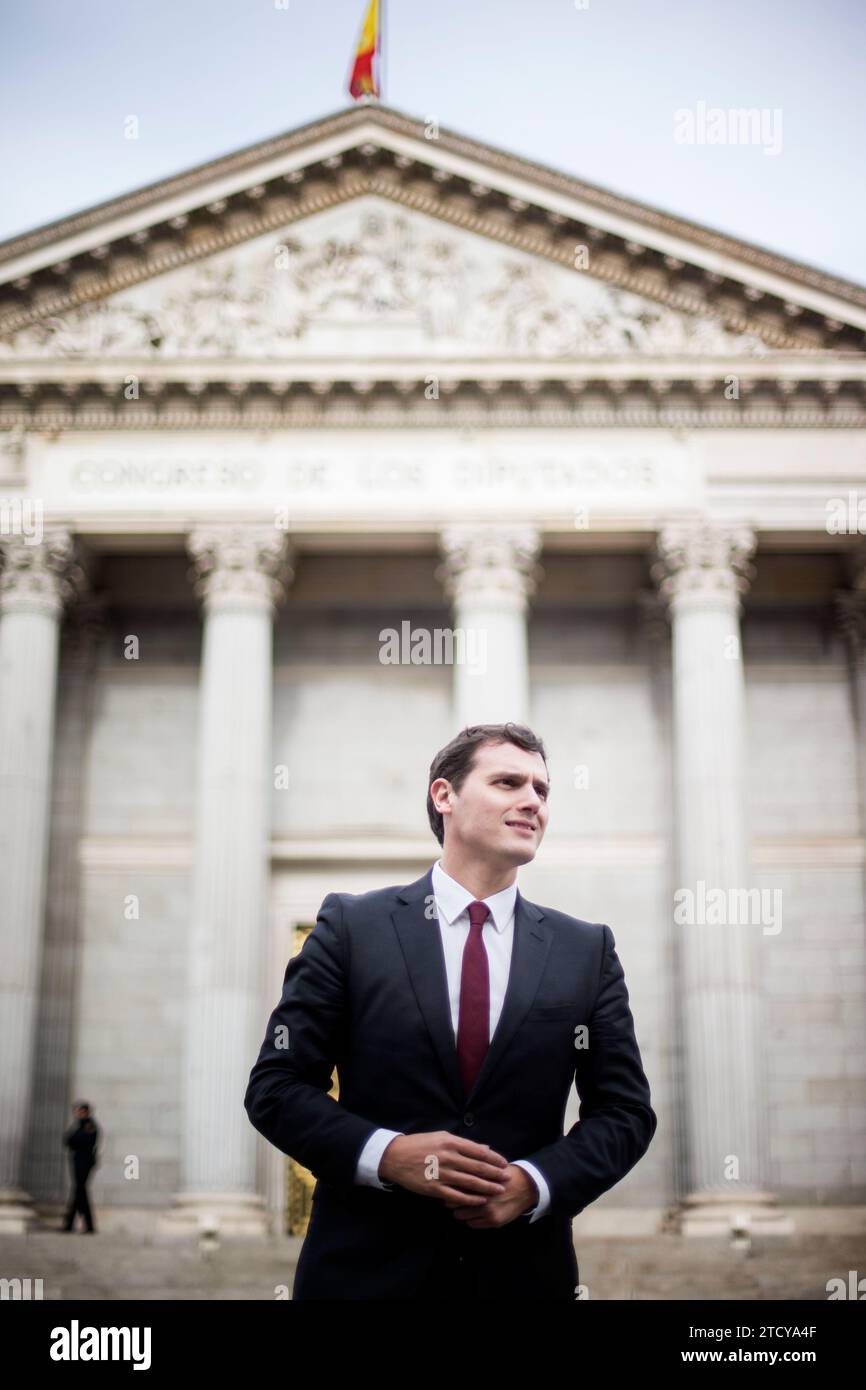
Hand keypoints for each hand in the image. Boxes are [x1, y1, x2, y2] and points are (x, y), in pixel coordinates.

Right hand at [379, 1132, 508, 1204]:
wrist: (395, 1156)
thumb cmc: (420, 1144)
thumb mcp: (441, 1136)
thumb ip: (464, 1143)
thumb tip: (485, 1148)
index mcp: (450, 1142)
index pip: (478, 1151)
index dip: (494, 1158)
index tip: (504, 1163)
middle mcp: (448, 1157)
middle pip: (478, 1167)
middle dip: (495, 1174)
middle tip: (507, 1178)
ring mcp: (441, 1174)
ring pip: (470, 1182)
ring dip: (487, 1187)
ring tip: (499, 1190)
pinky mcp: (434, 1188)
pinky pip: (457, 1196)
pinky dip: (471, 1199)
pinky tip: (481, 1200)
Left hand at [444, 1164, 537, 1228]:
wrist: (526, 1187)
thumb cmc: (504, 1174)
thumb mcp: (488, 1167)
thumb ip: (472, 1168)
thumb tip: (454, 1170)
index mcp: (479, 1181)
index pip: (454, 1188)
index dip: (450, 1188)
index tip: (449, 1187)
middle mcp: (482, 1197)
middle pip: (454, 1203)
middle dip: (453, 1201)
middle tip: (455, 1198)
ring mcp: (488, 1211)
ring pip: (461, 1216)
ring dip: (461, 1211)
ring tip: (464, 1206)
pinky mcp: (494, 1221)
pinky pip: (472, 1224)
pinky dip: (471, 1219)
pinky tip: (474, 1213)